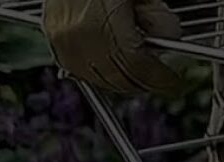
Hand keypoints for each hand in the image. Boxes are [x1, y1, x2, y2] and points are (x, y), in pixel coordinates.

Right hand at [42, 0, 182, 95]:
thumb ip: (158, 18)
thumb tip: (168, 42)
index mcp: (102, 20)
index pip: (136, 66)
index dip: (158, 79)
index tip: (172, 82)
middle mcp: (77, 33)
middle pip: (117, 78)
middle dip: (144, 82)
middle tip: (160, 80)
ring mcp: (61, 37)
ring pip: (97, 78)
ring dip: (123, 82)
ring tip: (141, 74)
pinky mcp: (51, 36)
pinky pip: (77, 69)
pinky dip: (99, 73)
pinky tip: (115, 68)